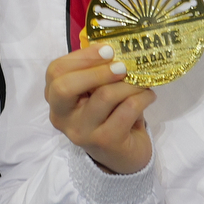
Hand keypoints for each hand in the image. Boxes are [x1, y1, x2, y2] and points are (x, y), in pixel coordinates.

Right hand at [46, 43, 155, 175]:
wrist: (124, 157)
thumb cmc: (110, 116)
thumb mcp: (98, 93)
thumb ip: (98, 72)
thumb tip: (116, 47)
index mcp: (57, 101)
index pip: (55, 72)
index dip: (82, 57)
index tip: (108, 50)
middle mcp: (63, 118)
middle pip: (65, 86)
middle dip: (97, 71)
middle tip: (122, 67)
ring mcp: (82, 132)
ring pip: (104, 96)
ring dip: (129, 85)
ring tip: (142, 84)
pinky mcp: (106, 141)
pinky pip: (127, 109)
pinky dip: (143, 97)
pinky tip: (148, 97)